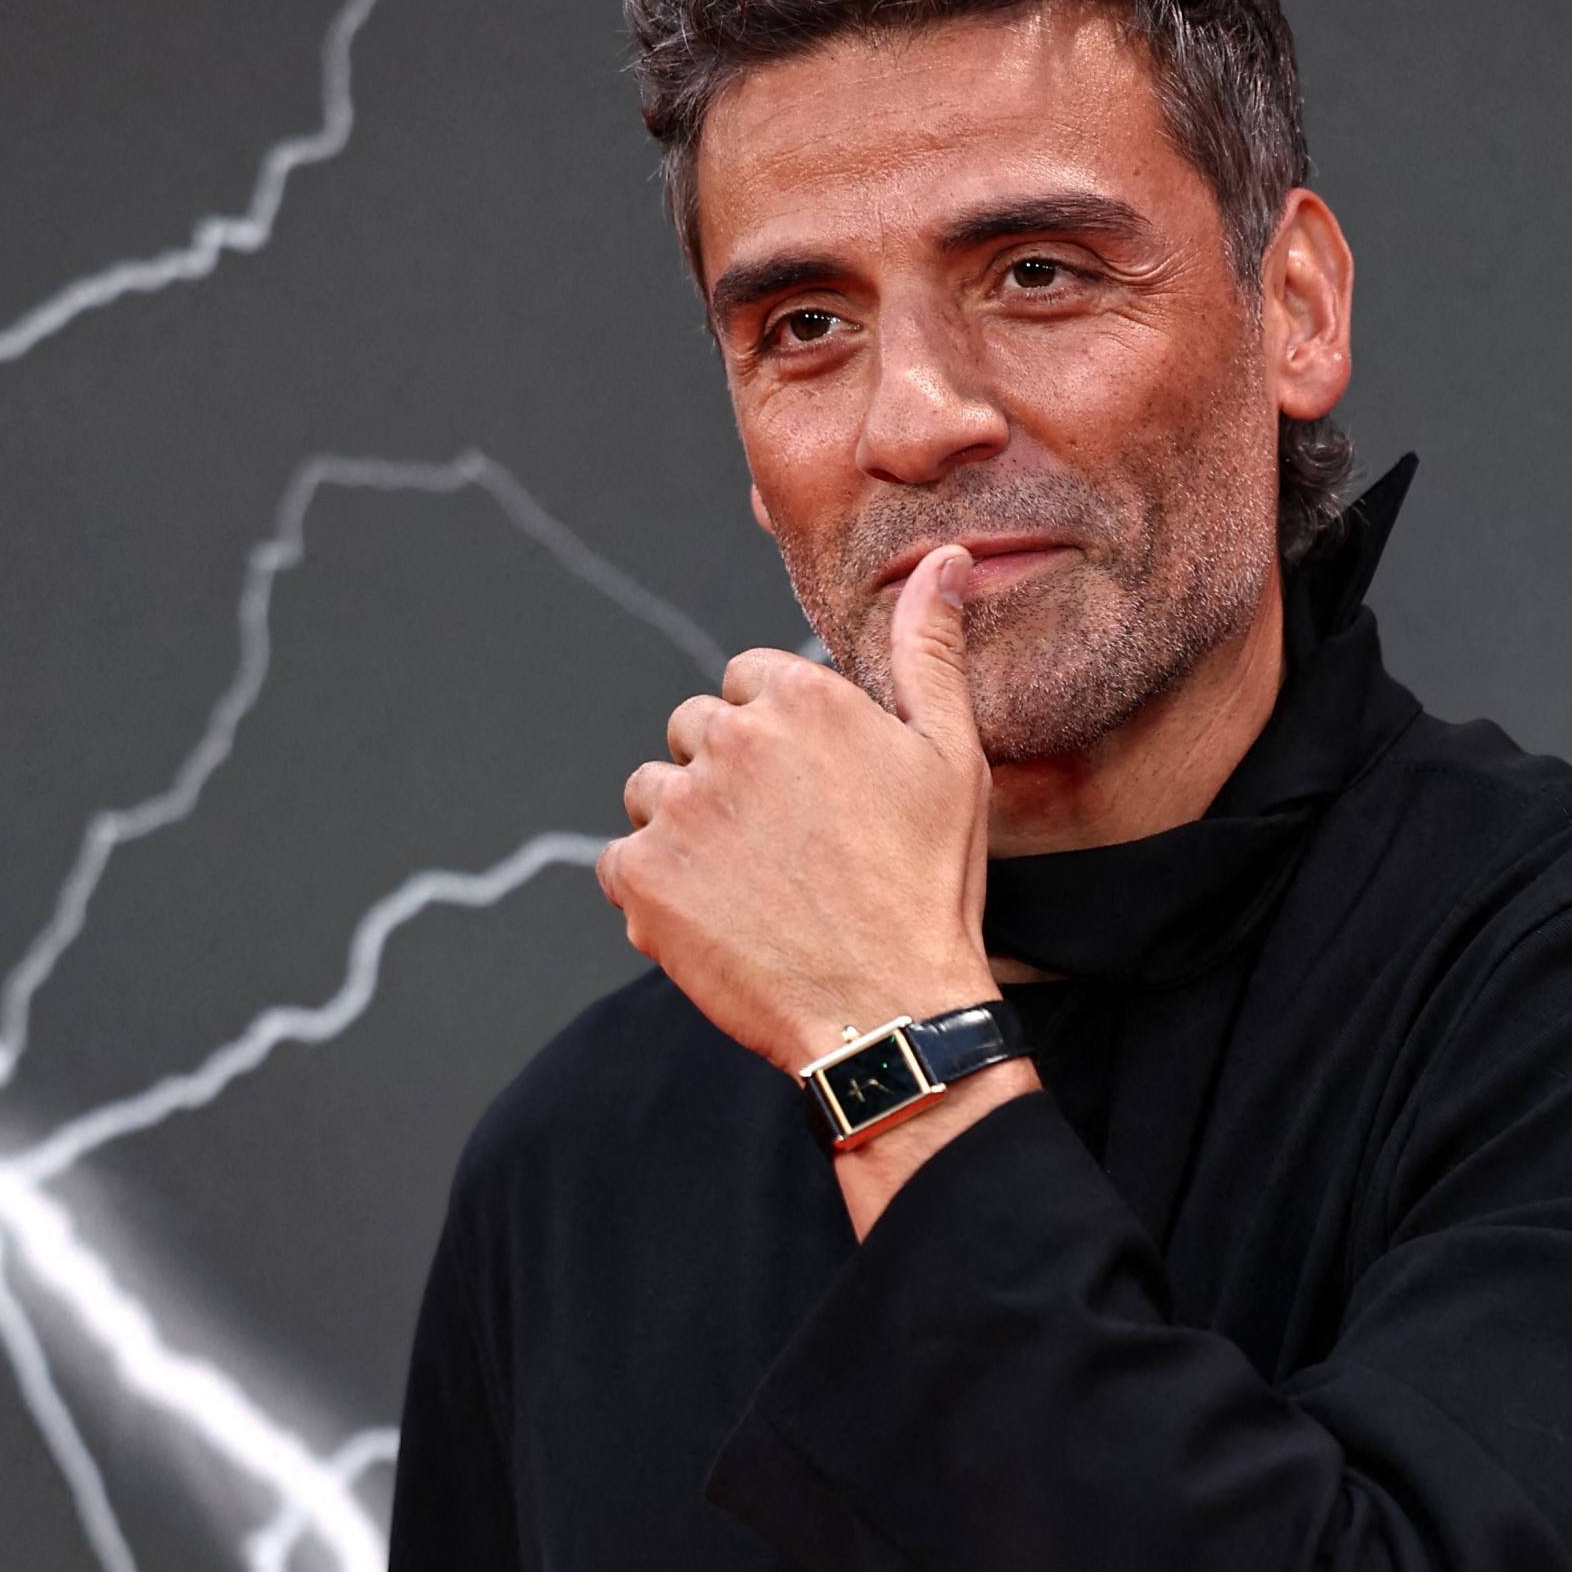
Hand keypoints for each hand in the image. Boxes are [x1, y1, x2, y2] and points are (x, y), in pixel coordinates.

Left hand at [598, 548, 999, 1068]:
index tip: (809, 799)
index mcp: (799, 697)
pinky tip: (715, 922)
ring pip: (652, 795)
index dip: (776, 743)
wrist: (889, 1012)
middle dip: (724, 781)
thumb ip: (929, 650)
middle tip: (783, 852)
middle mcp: (730, 738)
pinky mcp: (642, 878)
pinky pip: (620, 864)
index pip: (744, 684)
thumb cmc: (927, 888)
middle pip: (691, 733)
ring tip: (750, 889)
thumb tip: (945, 559)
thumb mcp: (951, 758)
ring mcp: (679, 809)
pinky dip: (654, 894)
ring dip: (684, 834)